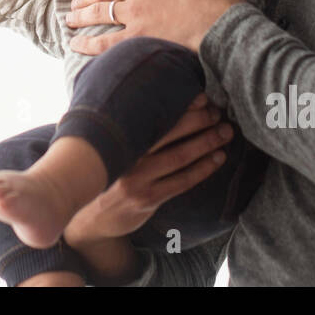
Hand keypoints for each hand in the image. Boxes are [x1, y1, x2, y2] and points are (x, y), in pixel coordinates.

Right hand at [62, 93, 235, 248]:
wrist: (89, 219)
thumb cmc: (99, 174)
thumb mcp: (92, 146)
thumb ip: (98, 123)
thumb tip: (106, 97)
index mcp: (117, 138)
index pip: (153, 116)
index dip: (179, 105)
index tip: (201, 96)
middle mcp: (127, 157)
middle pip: (170, 134)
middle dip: (199, 120)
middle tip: (219, 112)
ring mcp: (138, 179)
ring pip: (179, 157)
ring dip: (206, 143)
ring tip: (225, 132)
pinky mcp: (148, 199)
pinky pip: (181, 182)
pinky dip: (202, 169)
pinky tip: (218, 158)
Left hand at [64, 0, 261, 52]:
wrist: (221, 27)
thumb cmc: (224, 3)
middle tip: (76, 1)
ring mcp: (136, 12)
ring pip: (99, 12)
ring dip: (81, 16)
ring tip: (70, 19)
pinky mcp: (136, 37)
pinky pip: (104, 41)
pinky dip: (86, 43)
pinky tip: (75, 44)